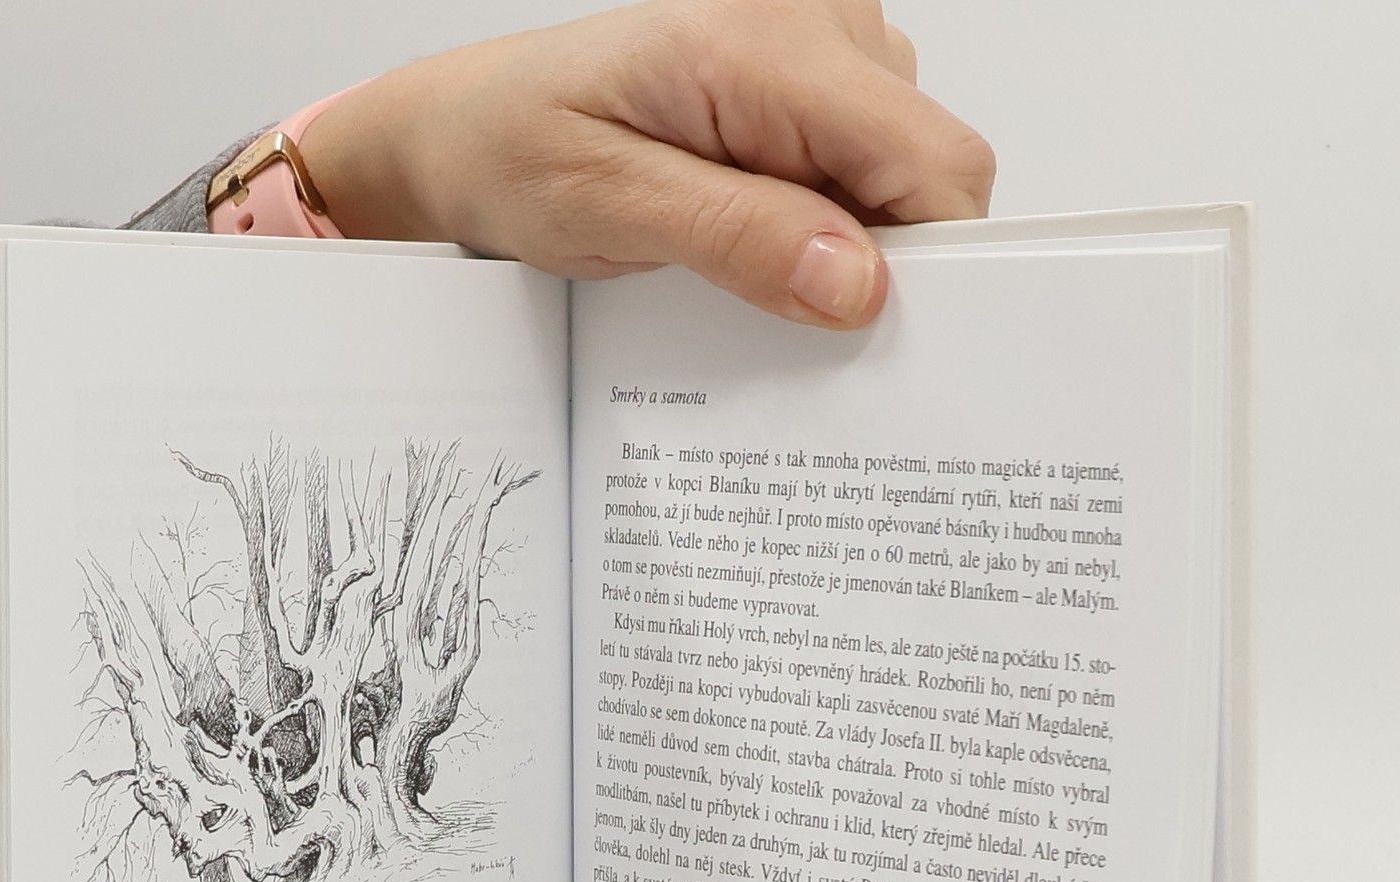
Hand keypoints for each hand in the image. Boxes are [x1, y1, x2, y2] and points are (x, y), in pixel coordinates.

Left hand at [300, 0, 993, 328]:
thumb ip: (737, 238)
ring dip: (846, 239)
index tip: (876, 333)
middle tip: (789, 310)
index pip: (930, 158)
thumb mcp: (609, 209)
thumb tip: (856, 284)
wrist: (468, 130)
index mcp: (766, 42)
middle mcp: (812, 22)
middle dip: (883, 256)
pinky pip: (863, 162)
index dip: (928, 259)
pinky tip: (754, 235)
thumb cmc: (516, 151)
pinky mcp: (809, 76)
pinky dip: (825, 219)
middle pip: (931, 165)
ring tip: (743, 255)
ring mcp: (818, 43)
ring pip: (903, 170)